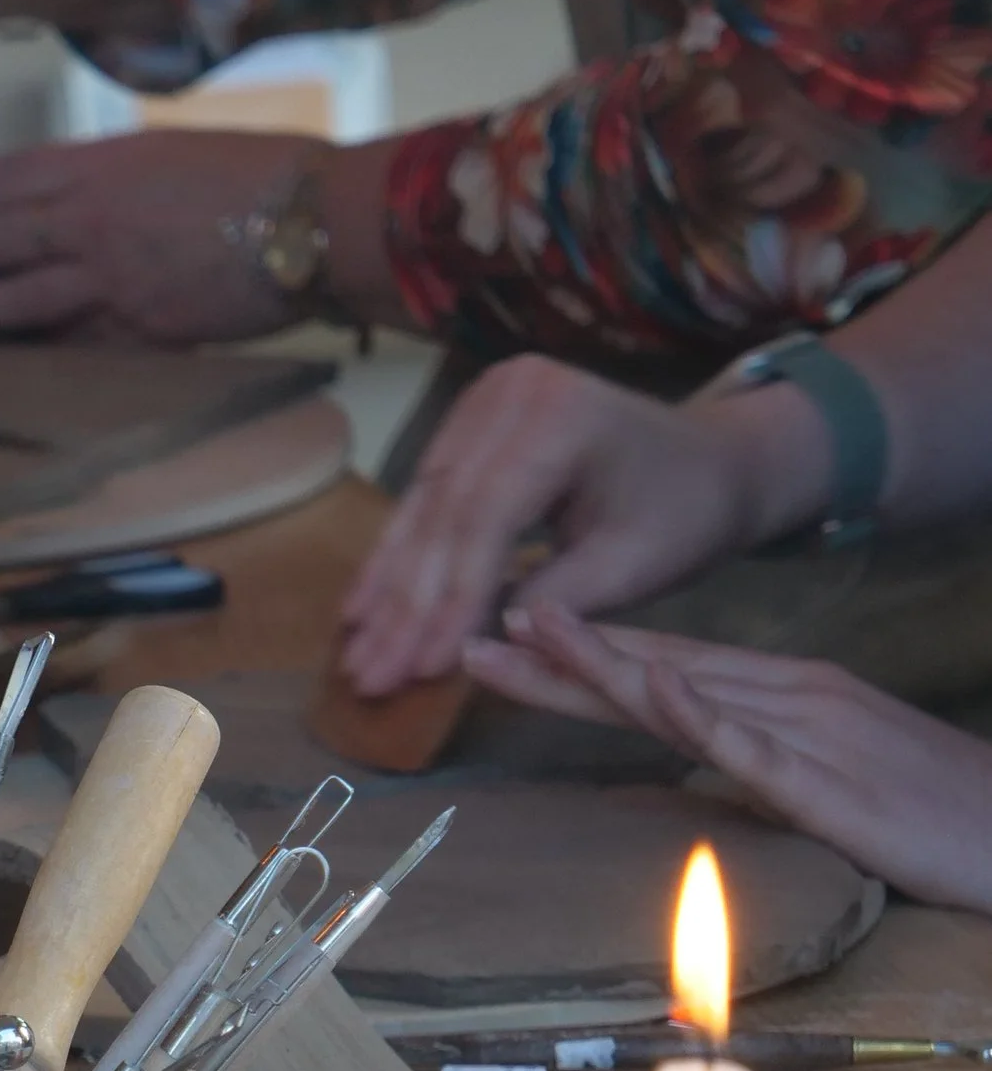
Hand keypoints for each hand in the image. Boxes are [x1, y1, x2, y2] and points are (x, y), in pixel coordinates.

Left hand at [0, 127, 330, 343]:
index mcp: (93, 166)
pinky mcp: (135, 330)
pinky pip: (68, 347)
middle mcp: (86, 219)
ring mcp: (107, 279)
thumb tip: (57, 196)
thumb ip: (103, 171)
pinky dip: (31, 358)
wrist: (312, 218)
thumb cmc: (250, 174)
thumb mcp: (164, 150)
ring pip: (16, 300)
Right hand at [339, 358, 829, 695]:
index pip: (486, 520)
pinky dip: (398, 560)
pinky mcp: (471, 424)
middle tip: (370, 677)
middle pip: (444, 515)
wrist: (714, 462)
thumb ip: (553, 605)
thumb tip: (474, 650)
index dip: (448, 601)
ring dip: (388, 590)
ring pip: (423, 511)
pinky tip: (363, 611)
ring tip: (356, 658)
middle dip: (406, 606)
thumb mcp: (632, 568)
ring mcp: (485, 402)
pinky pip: (425, 501)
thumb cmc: (686, 514)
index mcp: (560, 415)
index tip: (421, 669)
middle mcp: (511, 392)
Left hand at [465, 604, 991, 912]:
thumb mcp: (821, 784)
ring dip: (606, 662)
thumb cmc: (926, 816)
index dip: (581, 654)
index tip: (506, 640)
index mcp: (784, 697)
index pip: (662, 669)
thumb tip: (692, 768)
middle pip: (655, 670)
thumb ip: (756, 766)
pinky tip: (650, 693)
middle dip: (562, 652)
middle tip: (475, 632)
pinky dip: (699, 718)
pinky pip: (757, 747)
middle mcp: (790, 697)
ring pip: (689, 691)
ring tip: (533, 632)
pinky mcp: (833, 784)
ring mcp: (811, 734)